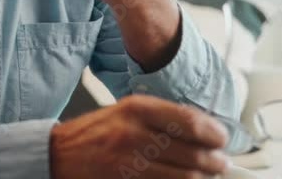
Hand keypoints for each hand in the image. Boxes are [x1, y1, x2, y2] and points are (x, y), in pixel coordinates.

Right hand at [49, 95, 229, 178]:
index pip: (190, 122)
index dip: (214, 135)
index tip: (221, 140)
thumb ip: (163, 117)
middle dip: (215, 163)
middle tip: (221, 164)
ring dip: (201, 178)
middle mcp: (135, 135)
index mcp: (137, 109)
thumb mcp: (126, 111)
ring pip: (185, 177)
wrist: (59, 154)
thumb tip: (204, 131)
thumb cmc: (94, 133)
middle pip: (193, 154)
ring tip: (205, 176)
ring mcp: (130, 163)